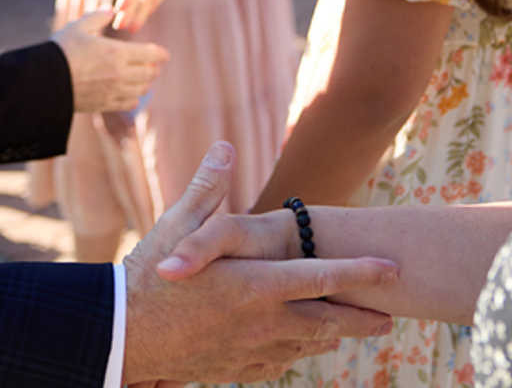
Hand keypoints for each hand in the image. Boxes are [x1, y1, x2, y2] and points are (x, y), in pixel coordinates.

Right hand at [51, 8, 167, 112]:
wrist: (44, 82)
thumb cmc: (61, 51)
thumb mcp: (78, 27)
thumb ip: (98, 17)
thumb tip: (112, 10)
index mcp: (117, 52)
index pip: (149, 54)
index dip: (160, 54)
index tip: (164, 54)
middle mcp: (120, 74)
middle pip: (149, 73)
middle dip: (152, 68)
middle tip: (153, 65)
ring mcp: (113, 92)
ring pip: (141, 90)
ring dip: (144, 84)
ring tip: (143, 80)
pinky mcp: (104, 105)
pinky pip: (128, 104)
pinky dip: (133, 99)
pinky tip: (131, 96)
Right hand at [121, 144, 395, 384]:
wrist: (119, 337)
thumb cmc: (145, 277)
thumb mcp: (174, 226)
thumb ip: (207, 188)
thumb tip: (224, 147)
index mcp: (254, 284)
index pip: (322, 277)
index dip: (362, 273)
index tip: (392, 269)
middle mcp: (261, 322)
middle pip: (327, 322)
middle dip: (361, 318)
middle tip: (388, 316)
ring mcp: (250, 351)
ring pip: (306, 347)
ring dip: (331, 337)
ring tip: (348, 329)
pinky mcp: (234, 370)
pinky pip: (278, 365)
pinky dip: (296, 355)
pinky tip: (298, 349)